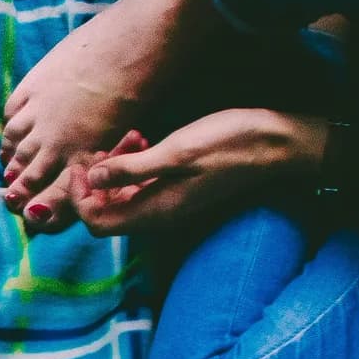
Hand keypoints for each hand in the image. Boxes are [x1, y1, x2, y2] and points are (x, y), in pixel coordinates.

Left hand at [68, 109, 327, 234]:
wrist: (278, 142)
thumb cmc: (230, 144)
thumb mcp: (176, 153)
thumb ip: (132, 169)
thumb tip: (93, 178)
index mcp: (156, 212)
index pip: (97, 222)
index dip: (80, 197)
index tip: (81, 164)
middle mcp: (159, 214)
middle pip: (106, 209)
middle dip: (96, 179)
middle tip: (105, 146)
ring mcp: (169, 201)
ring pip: (123, 193)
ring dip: (116, 167)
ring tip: (131, 137)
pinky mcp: (178, 187)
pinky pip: (142, 183)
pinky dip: (134, 164)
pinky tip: (143, 139)